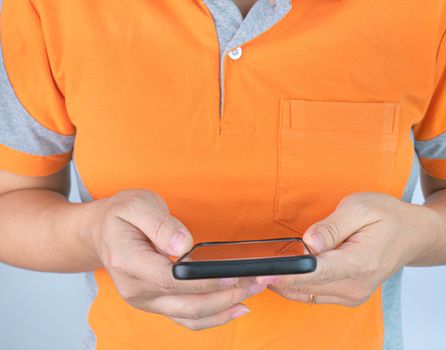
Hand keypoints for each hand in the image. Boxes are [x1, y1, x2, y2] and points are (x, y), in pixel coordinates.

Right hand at [86, 189, 265, 329]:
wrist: (100, 234)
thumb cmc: (120, 216)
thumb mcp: (136, 204)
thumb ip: (159, 223)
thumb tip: (183, 245)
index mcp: (128, 261)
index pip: (171, 278)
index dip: (205, 281)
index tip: (234, 275)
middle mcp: (135, 289)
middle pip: (186, 302)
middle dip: (226, 295)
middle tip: (258, 281)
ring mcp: (145, 300)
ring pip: (190, 315)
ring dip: (225, 307)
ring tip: (254, 292)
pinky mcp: (156, 303)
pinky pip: (186, 318)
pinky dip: (213, 317)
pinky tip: (235, 308)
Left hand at [256, 192, 440, 305]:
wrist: (413, 235)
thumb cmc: (388, 217)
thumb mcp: (361, 207)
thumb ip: (332, 226)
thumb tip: (309, 242)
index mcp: (359, 263)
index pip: (315, 273)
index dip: (286, 273)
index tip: (261, 273)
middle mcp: (355, 286)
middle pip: (305, 287)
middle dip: (275, 279)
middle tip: (248, 267)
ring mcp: (352, 295)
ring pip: (305, 295)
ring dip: (282, 283)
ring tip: (260, 267)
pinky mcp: (346, 295)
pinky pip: (312, 295)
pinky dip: (294, 285)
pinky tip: (282, 271)